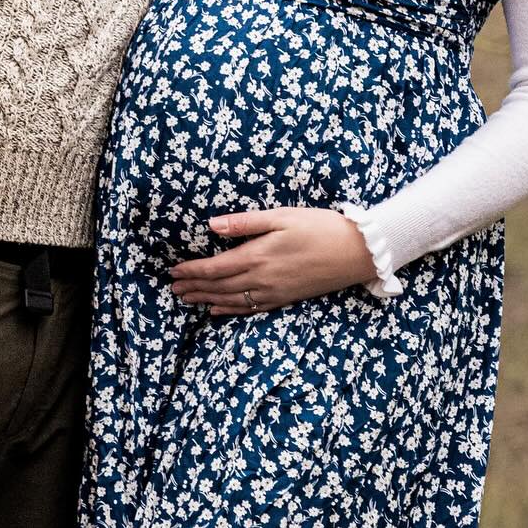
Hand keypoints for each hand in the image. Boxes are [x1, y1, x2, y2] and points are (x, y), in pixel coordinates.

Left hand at [169, 208, 375, 314]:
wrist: (355, 252)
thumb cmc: (318, 226)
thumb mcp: (281, 216)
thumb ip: (244, 222)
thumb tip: (211, 225)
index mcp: (257, 256)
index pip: (214, 268)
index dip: (192, 271)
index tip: (174, 270)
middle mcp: (261, 279)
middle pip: (218, 287)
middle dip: (193, 287)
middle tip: (172, 287)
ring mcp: (273, 293)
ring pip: (231, 300)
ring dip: (206, 300)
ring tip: (187, 299)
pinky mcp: (284, 299)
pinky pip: (250, 309)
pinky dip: (229, 311)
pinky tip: (217, 311)